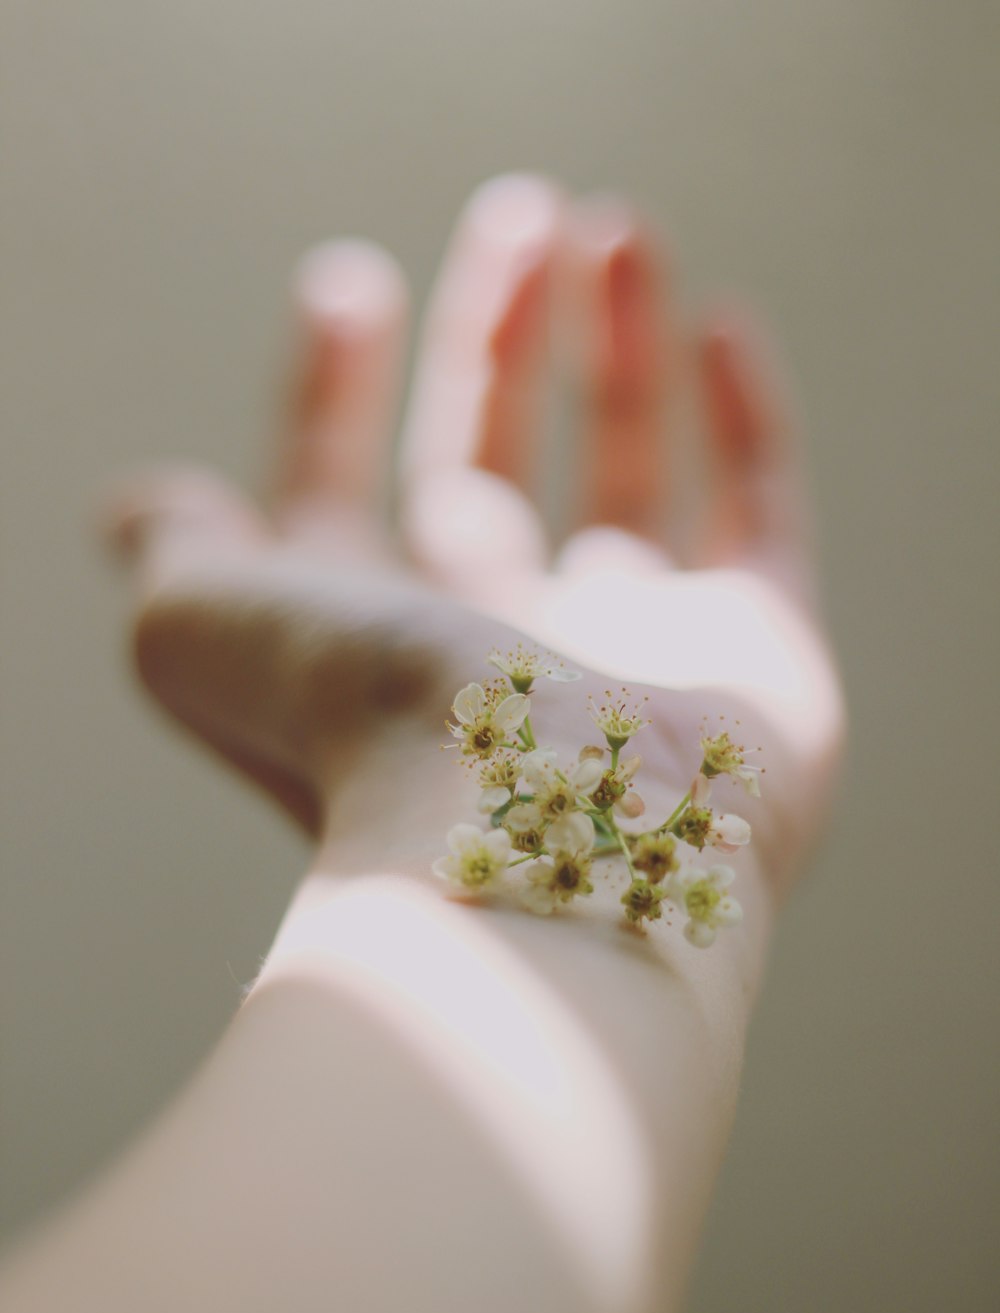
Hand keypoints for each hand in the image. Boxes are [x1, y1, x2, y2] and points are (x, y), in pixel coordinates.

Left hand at [107, 174, 843, 896]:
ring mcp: (639, 652)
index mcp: (371, 649)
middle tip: (519, 210)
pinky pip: (760, 513)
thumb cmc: (363, 730)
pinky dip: (744, 420)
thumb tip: (140, 505)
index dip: (334, 392)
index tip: (346, 284)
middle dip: (495, 338)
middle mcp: (501, 651)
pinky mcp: (761, 650)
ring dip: (616, 344)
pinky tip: (719, 321)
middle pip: (489, 467)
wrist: (548, 834)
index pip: (344, 495)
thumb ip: (180, 553)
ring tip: (613, 226)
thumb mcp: (207, 626)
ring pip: (625, 470)